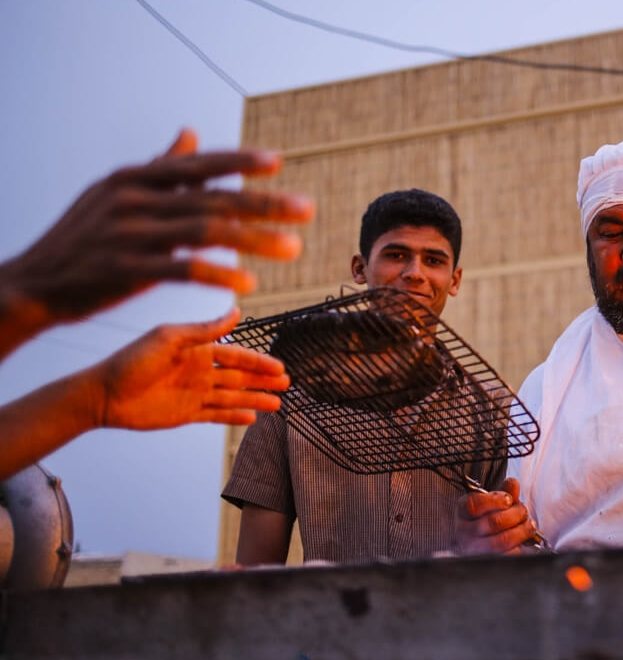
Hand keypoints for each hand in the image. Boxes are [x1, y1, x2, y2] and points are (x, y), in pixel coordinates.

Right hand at [1, 128, 313, 323]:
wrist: (35, 283)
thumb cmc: (84, 240)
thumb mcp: (115, 194)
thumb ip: (159, 168)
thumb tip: (190, 134)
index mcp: (134, 178)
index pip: (196, 166)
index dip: (238, 163)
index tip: (277, 163)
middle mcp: (133, 199)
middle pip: (212, 198)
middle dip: (265, 203)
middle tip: (307, 209)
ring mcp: (128, 233)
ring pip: (205, 232)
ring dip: (255, 240)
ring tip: (293, 249)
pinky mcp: (125, 270)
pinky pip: (182, 269)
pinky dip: (219, 273)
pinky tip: (249, 284)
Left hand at [87, 308, 288, 428]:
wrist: (103, 395)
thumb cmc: (131, 361)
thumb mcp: (168, 339)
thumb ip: (203, 330)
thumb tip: (236, 312)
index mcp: (196, 350)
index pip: (236, 355)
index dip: (258, 361)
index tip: (279, 366)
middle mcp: (199, 371)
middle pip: (240, 376)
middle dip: (263, 379)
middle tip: (287, 383)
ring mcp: (194, 393)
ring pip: (233, 397)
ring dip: (255, 399)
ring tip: (277, 404)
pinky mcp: (186, 414)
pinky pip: (217, 415)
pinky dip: (234, 416)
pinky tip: (252, 418)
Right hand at [454, 477, 537, 554]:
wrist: (483, 545)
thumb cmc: (489, 519)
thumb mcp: (495, 503)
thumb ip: (505, 492)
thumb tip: (513, 483)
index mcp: (463, 512)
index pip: (473, 505)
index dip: (495, 501)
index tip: (508, 499)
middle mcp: (464, 532)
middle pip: (493, 522)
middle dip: (516, 514)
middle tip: (523, 511)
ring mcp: (474, 550)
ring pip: (503, 540)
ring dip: (522, 530)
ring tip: (528, 524)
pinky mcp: (488, 563)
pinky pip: (509, 555)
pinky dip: (521, 546)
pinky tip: (524, 539)